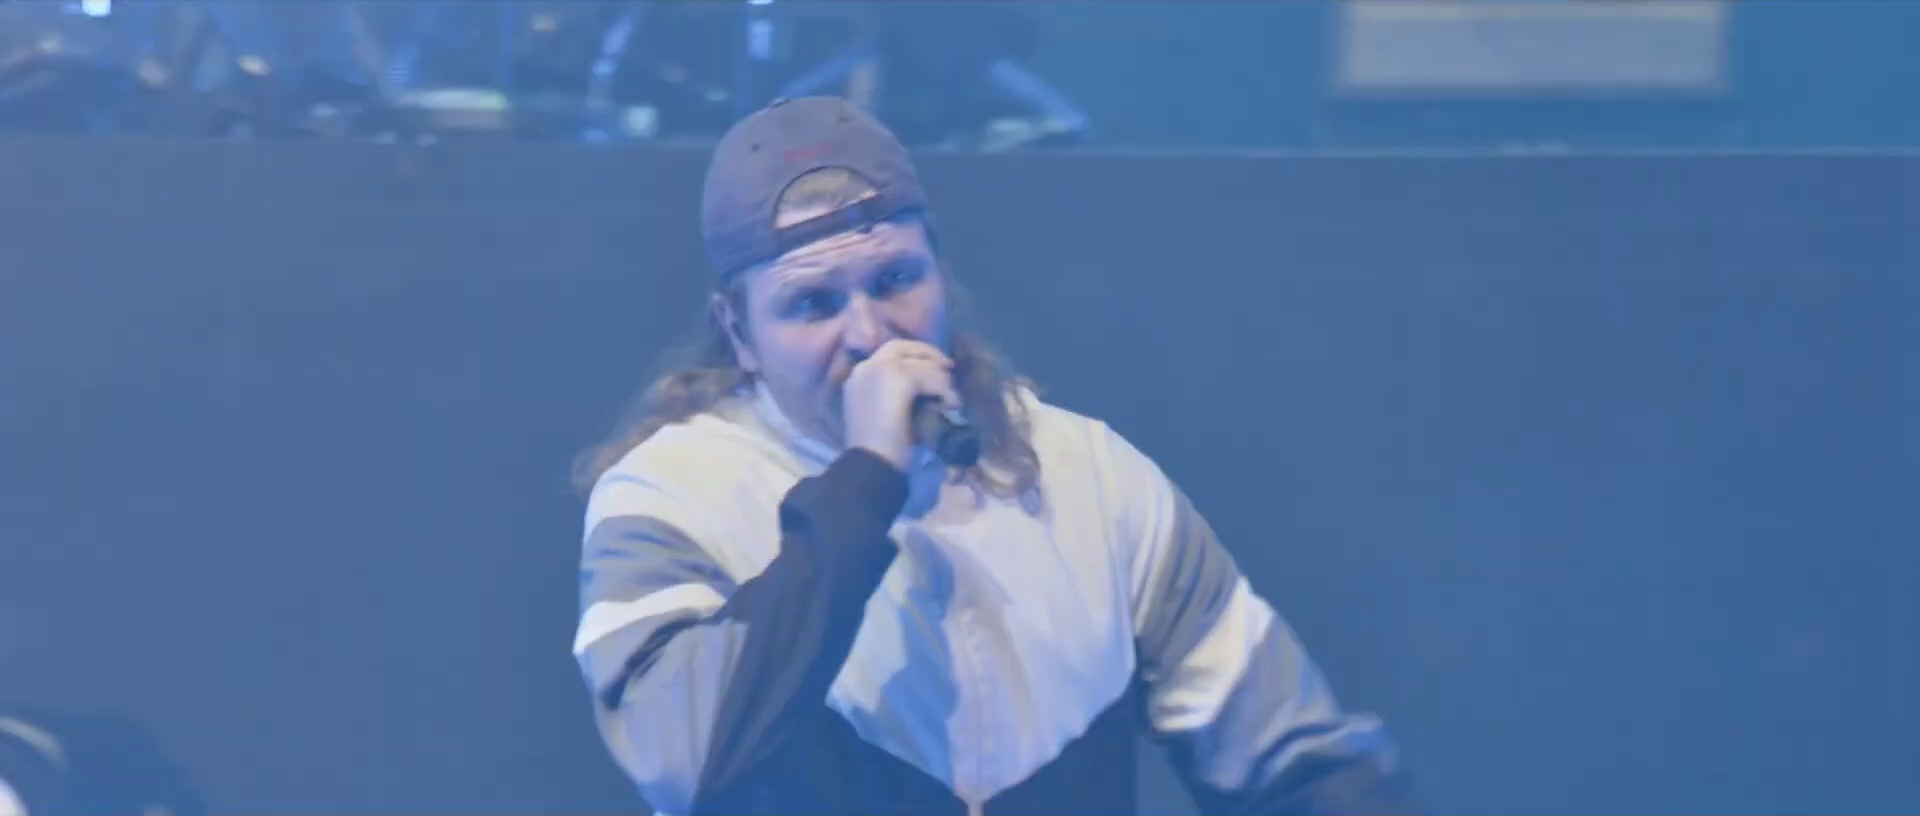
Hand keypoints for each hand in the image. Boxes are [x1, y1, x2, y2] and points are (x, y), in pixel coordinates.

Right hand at [842, 339, 959, 470]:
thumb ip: (896, 393)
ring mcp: (880, 370)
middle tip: (949, 368)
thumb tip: (926, 384)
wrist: (870, 464)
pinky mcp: (898, 379)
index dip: (914, 353)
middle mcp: (866, 367)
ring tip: (952, 401)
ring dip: (943, 382)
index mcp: (858, 375)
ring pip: (922, 365)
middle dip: (929, 354)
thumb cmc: (878, 448)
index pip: (889, 351)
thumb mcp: (884, 412)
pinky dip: (945, 391)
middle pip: (903, 346)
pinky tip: (951, 406)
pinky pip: (931, 378)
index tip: (934, 365)